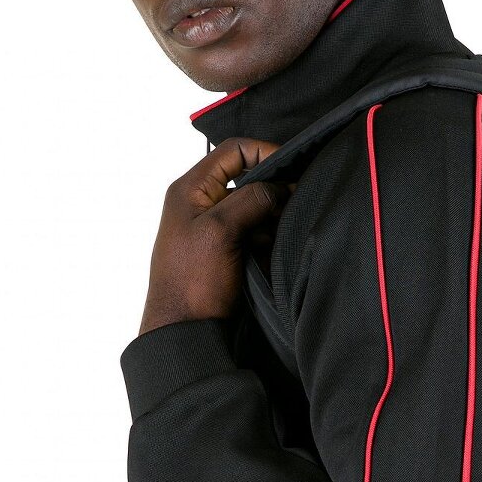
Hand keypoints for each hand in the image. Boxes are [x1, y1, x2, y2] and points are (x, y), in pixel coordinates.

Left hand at [137, 138, 295, 335]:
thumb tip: (282, 186)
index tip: (293, 169)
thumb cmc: (190, 282)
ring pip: (255, 204)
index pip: (235, 151)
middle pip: (247, 176)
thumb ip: (252, 199)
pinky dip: (269, 233)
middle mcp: (202, 202)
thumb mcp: (221, 231)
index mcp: (191, 189)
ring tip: (287, 226)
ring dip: (273, 213)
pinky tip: (278, 245)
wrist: (185, 330)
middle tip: (296, 200)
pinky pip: (255, 229)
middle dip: (274, 186)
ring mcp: (214, 226)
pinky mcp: (227, 248)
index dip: (266, 152)